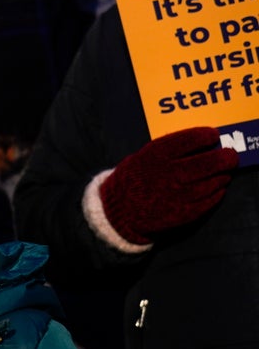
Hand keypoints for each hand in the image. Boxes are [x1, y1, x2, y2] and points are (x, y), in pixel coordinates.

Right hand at [100, 126, 237, 244]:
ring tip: (224, 173)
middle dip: (222, 158)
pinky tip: (218, 188)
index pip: (186, 141)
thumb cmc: (133, 178)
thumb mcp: (142, 157)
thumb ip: (167, 151)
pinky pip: (206, 202)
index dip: (204, 136)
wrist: (118, 209)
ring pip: (209, 184)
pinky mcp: (181, 213)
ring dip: (221, 177)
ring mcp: (175, 195)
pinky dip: (216, 194)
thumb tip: (198, 144)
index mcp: (153, 156)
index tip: (213, 134)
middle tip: (231, 156)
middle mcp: (166, 174)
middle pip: (204, 163)